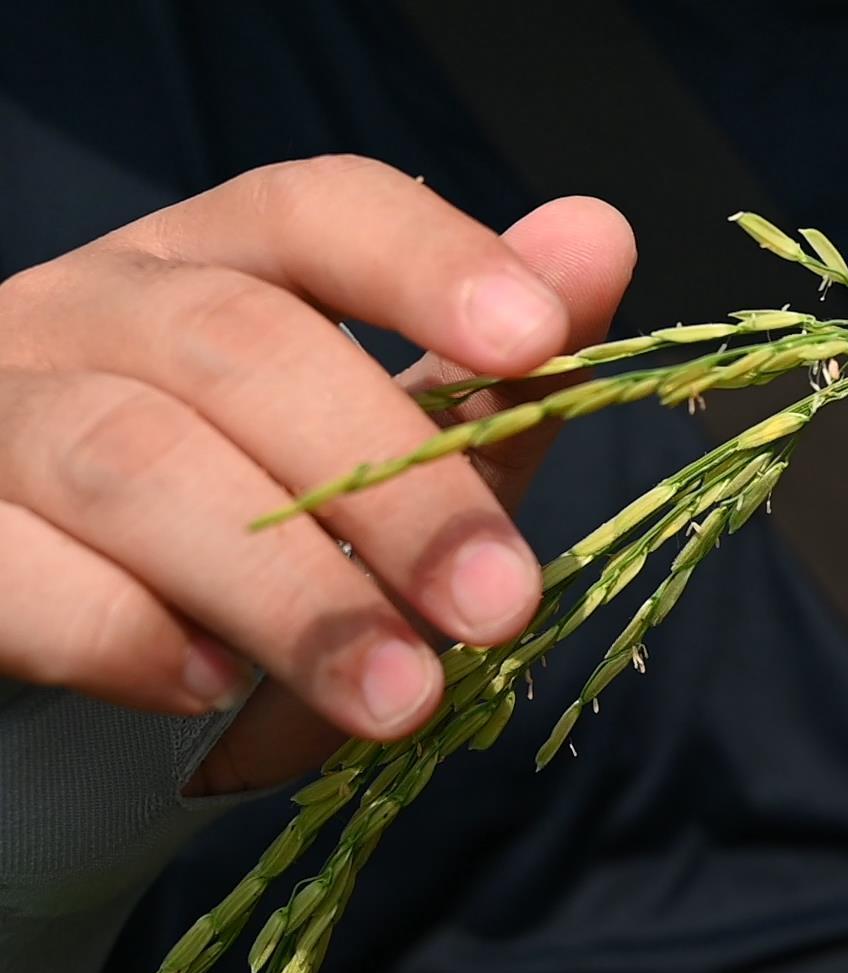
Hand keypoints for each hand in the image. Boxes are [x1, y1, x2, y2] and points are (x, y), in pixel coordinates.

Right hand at [0, 156, 635, 793]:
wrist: (66, 662)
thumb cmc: (250, 533)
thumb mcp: (381, 460)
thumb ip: (484, 377)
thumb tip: (599, 238)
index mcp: (211, 265)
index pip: (314, 210)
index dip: (426, 262)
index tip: (538, 341)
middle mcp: (87, 311)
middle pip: (238, 344)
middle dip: (391, 482)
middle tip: (501, 604)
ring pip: (128, 459)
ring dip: (289, 588)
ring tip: (400, 695)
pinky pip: (11, 566)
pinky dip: (124, 631)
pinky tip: (213, 686)